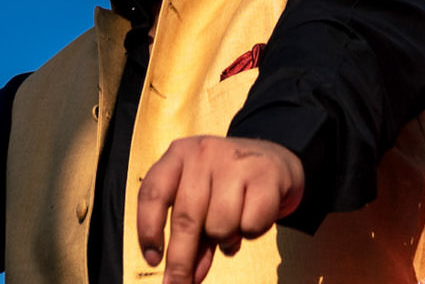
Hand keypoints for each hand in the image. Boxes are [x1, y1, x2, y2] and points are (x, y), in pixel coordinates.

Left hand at [137, 136, 304, 282]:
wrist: (276, 160)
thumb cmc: (230, 185)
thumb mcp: (203, 200)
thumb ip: (193, 235)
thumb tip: (189, 277)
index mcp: (179, 155)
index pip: (153, 194)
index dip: (148, 230)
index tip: (153, 260)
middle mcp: (204, 153)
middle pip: (186, 218)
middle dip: (181, 261)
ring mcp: (235, 161)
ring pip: (220, 225)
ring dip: (225, 240)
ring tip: (232, 231)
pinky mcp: (265, 175)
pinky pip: (250, 224)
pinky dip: (251, 233)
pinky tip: (252, 219)